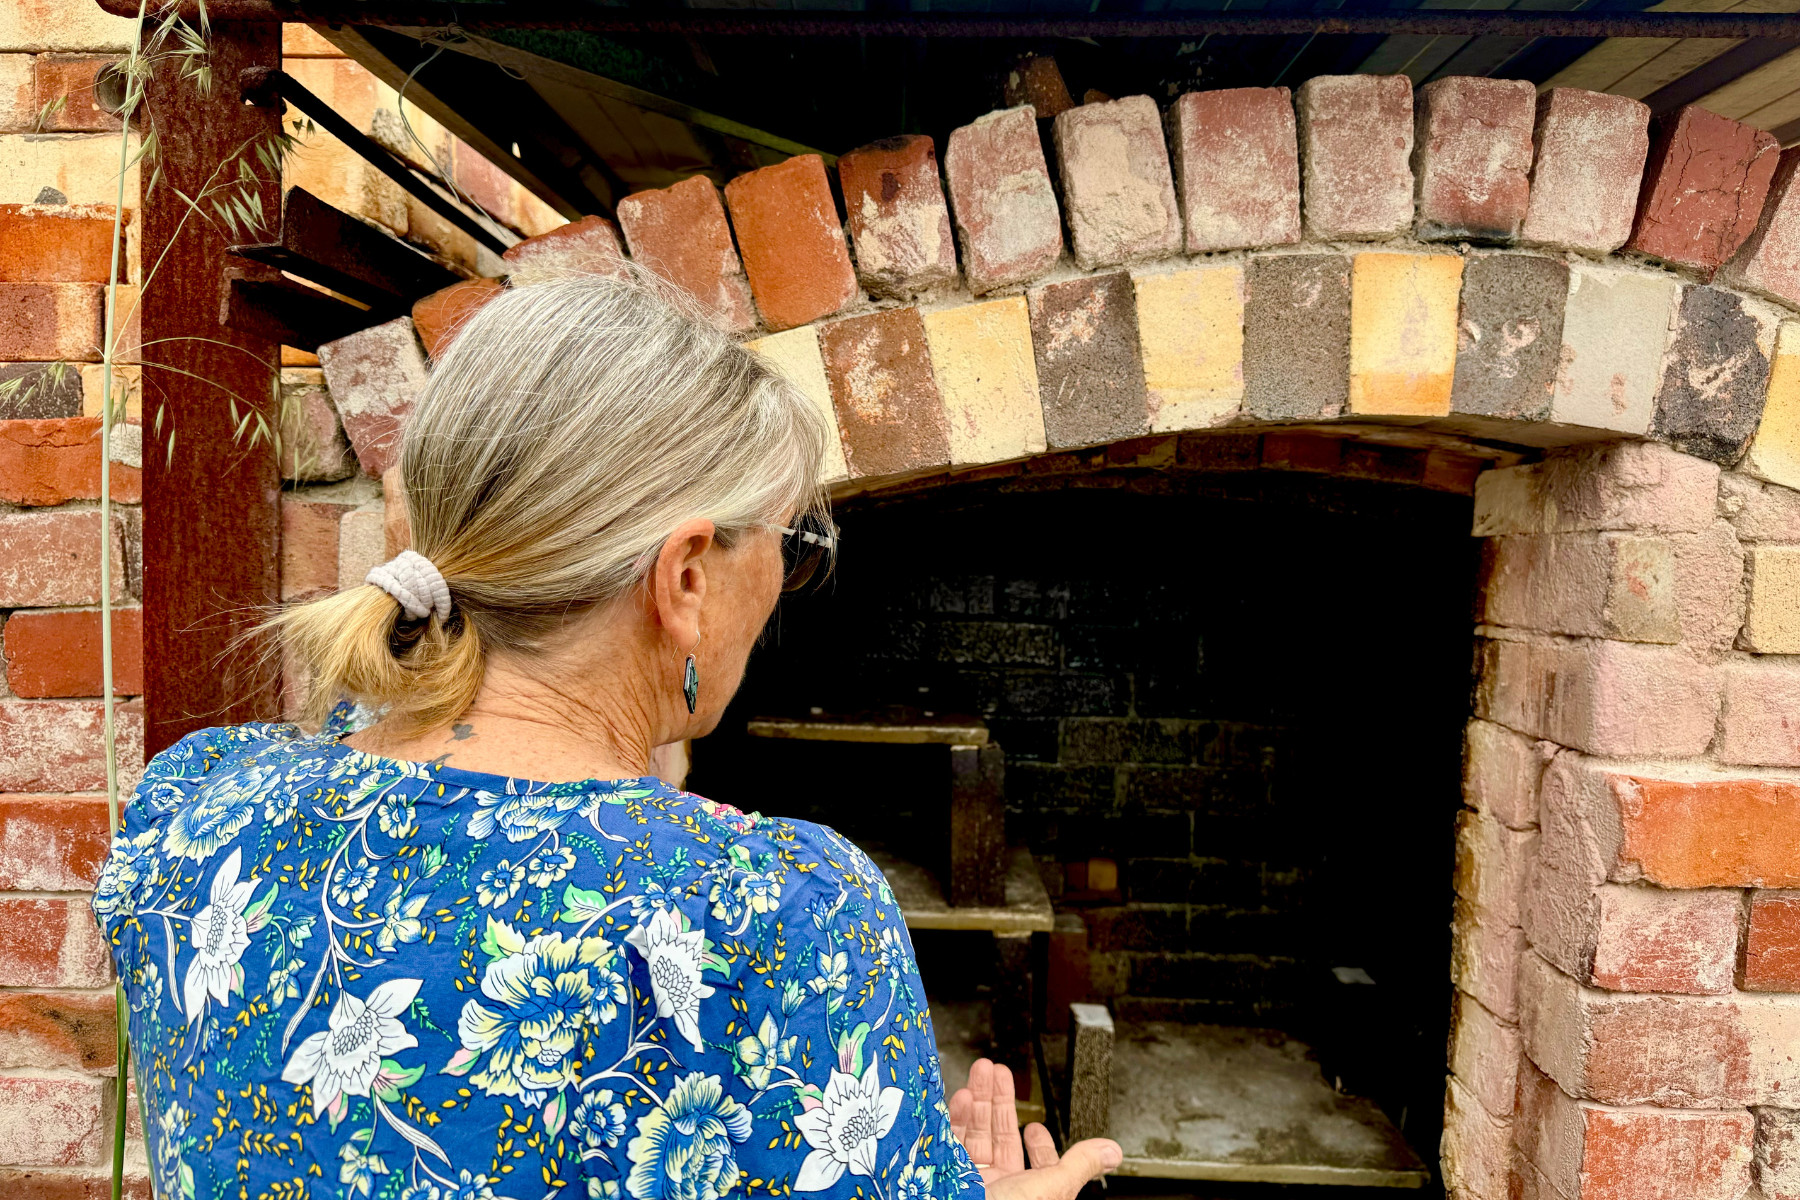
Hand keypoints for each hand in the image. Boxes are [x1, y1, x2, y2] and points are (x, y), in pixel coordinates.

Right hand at [949, 1058, 1121, 1199]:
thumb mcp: (1051, 1187)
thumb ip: (1079, 1165)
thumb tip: (1112, 1151)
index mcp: (1027, 1192)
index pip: (1035, 1163)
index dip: (1037, 1142)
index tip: (1035, 1125)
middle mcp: (999, 1187)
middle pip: (1000, 1137)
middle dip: (999, 1101)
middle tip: (997, 1071)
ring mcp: (968, 1180)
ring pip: (973, 1134)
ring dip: (976, 1100)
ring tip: (980, 1072)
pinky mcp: (942, 1172)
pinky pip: (946, 1140)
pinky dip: (953, 1116)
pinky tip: (960, 1096)